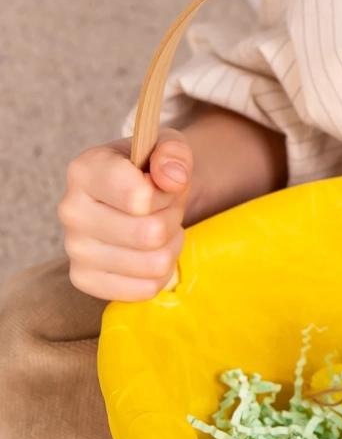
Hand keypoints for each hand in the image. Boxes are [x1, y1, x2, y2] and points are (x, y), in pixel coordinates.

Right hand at [59, 130, 192, 301]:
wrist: (137, 201)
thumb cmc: (151, 174)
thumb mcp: (167, 150)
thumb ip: (174, 154)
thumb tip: (172, 178)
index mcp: (84, 171)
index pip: (139, 197)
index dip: (165, 194)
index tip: (159, 186)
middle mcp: (71, 210)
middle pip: (150, 234)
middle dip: (171, 222)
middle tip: (164, 212)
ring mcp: (74, 249)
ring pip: (153, 263)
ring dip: (169, 247)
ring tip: (158, 230)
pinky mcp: (84, 279)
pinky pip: (144, 289)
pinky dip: (160, 274)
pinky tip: (149, 254)